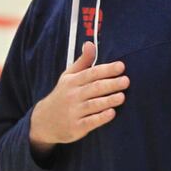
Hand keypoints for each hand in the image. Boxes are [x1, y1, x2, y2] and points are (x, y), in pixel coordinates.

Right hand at [29, 42, 127, 156]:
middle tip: (126, 81)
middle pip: (94, 88)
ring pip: (93, 105)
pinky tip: (112, 113)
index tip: (121, 66)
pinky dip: (101, 118)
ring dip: (108, 100)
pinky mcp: (76, 127)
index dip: (106, 69)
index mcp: (72, 81)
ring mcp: (74, 112)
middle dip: (111, 84)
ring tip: (122, 96)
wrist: (44, 121)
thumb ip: (83, 62)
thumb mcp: (68, 77)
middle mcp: (72, 96)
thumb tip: (90, 43)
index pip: (91, 73)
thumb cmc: (62, 95)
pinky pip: (90, 122)